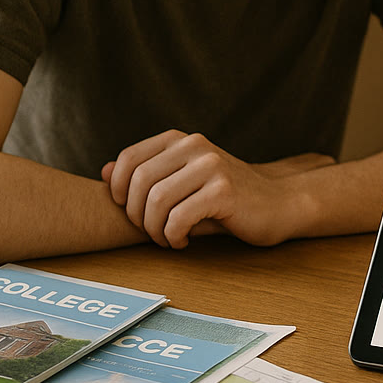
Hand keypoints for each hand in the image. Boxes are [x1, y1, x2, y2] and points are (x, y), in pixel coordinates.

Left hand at [102, 130, 334, 248]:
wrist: (279, 204)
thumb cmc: (227, 199)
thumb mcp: (183, 183)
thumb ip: (146, 177)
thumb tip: (103, 172)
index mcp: (181, 140)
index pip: (129, 160)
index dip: (119, 191)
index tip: (130, 212)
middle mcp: (195, 146)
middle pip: (139, 182)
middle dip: (137, 216)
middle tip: (152, 233)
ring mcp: (211, 166)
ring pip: (156, 201)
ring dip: (154, 230)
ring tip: (168, 239)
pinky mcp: (224, 191)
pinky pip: (178, 218)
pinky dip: (173, 237)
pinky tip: (184, 242)